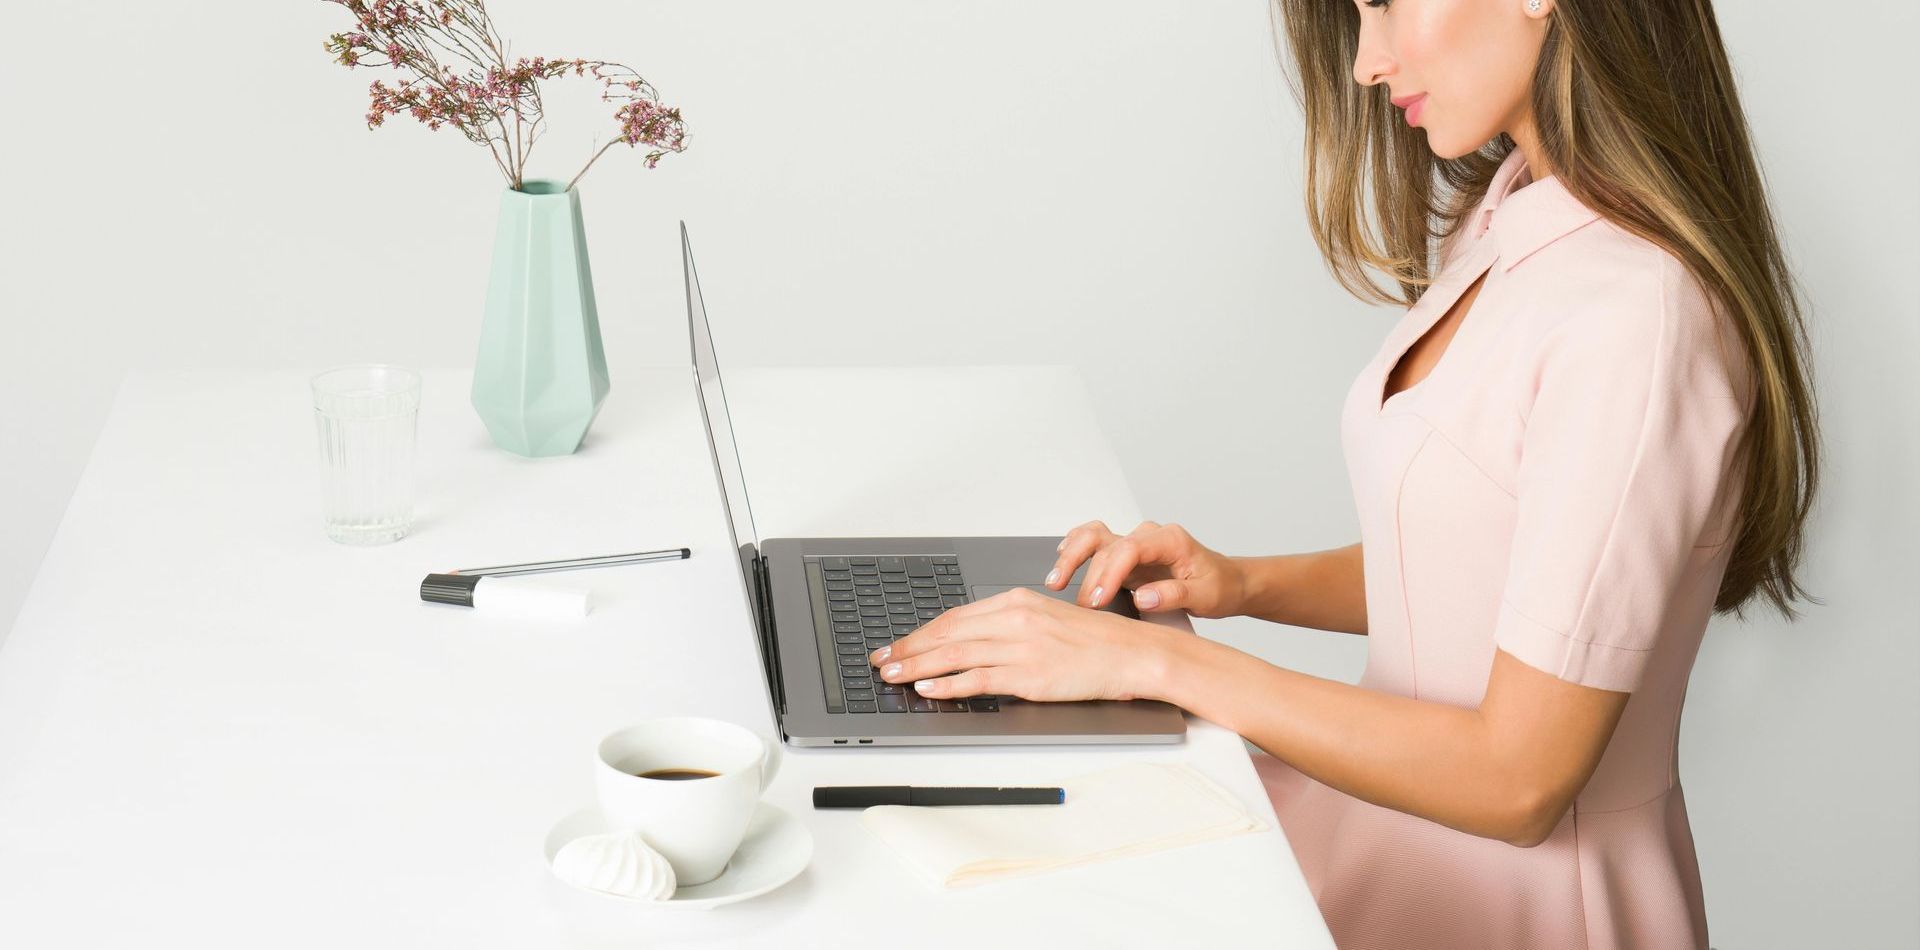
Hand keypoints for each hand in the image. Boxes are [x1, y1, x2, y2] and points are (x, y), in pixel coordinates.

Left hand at [866, 586, 1177, 702]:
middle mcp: (1015, 619)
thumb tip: (971, 640)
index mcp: (1017, 601)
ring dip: (918, 667)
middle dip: (908, 648)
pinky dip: (949, 685)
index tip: (898, 643)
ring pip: (956, 655)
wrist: (1132, 653)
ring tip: (893, 676)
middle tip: (881, 660)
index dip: (921, 632)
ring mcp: (1022, 648)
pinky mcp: (1031, 676)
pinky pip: (979, 680)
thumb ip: (1009, 625)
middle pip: (948, 633)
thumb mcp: (1047, 618)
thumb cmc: (1094, 641)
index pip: (955, 617)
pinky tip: (929, 689)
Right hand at [1045, 519, 1246, 618]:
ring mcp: (1135, 544)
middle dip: (1088, 574)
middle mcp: (1148, 537)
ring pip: (1094, 536)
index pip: (1129, 549)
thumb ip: (1173, 595)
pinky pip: (1094, 544)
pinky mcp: (1126, 556)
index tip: (1098, 600)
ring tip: (1055, 581)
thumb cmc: (1219, 586)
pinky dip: (1075, 549)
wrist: (1228, 581)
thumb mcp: (1205, 595)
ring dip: (1072, 555)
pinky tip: (1061, 562)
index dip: (1109, 573)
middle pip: (1106, 543)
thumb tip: (1142, 597)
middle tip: (1080, 606)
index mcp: (1169, 540)